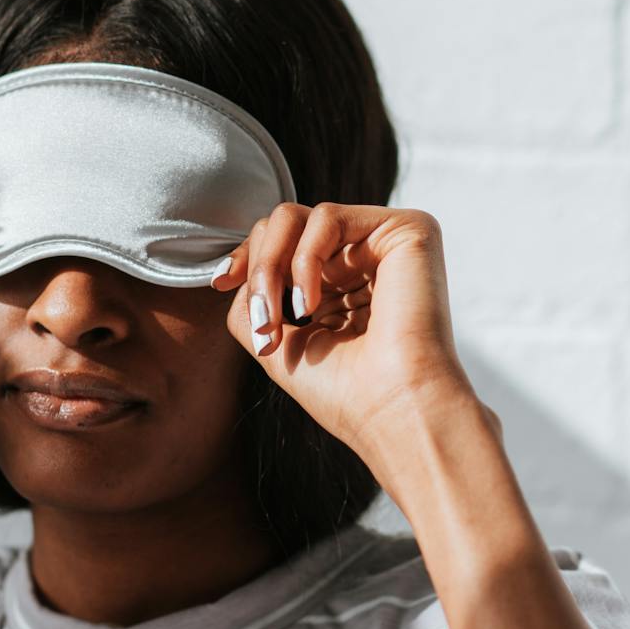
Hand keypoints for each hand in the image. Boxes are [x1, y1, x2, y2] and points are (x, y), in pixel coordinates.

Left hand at [209, 202, 495, 473]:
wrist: (393, 411)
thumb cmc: (344, 391)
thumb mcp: (278, 339)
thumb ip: (253, 297)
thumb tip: (237, 268)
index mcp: (344, 281)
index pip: (283, 243)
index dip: (247, 257)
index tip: (222, 284)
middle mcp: (366, 256)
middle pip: (284, 224)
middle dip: (258, 271)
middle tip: (264, 324)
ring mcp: (386, 241)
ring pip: (297, 217)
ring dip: (271, 267)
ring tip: (279, 318)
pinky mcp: (407, 230)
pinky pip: (327, 217)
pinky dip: (304, 259)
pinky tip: (308, 303)